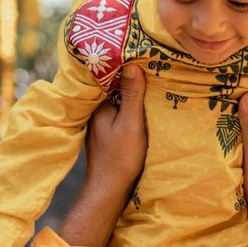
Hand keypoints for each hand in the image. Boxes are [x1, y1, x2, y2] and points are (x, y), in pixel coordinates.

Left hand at [84, 63, 146, 192]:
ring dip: (131, 95)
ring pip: (117, 102)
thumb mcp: (131, 124)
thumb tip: (133, 64)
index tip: (144, 55)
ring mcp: (100, 125)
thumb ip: (132, 95)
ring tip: (151, 81)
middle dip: (130, 80)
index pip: (111, 78)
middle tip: (151, 66)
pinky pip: (119, 114)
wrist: (109, 191)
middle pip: (114, 89)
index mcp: (97, 106)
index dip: (126, 66)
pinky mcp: (106, 135)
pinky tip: (143, 107)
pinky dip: (129, 109)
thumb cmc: (120, 158)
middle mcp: (95, 112)